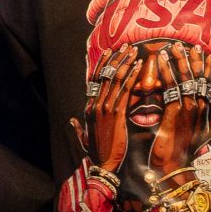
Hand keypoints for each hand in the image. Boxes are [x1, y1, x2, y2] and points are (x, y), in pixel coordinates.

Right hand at [70, 53, 134, 179]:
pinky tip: (139, 66)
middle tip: (124, 45)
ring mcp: (104, 108)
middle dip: (115, 59)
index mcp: (89, 109)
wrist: (105, 166)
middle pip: (105, 76)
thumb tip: (72, 121)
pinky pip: (125, 90)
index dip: (102, 65)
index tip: (109, 53)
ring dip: (125, 63)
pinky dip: (131, 76)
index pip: (95, 81)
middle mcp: (95, 105)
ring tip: (133, 50)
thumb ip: (79, 129)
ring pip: (115, 79)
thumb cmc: (99, 155)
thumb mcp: (86, 139)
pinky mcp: (116, 114)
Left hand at [148, 41, 210, 176]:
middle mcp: (198, 107)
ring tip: (173, 46)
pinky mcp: (174, 110)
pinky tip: (161, 59)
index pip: (208, 84)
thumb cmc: (186, 151)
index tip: (209, 54)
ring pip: (185, 78)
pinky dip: (166, 71)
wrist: (174, 165)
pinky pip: (170, 86)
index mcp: (205, 111)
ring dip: (179, 60)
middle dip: (194, 60)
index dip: (209, 68)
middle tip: (190, 44)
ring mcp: (187, 108)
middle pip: (198, 78)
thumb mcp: (206, 135)